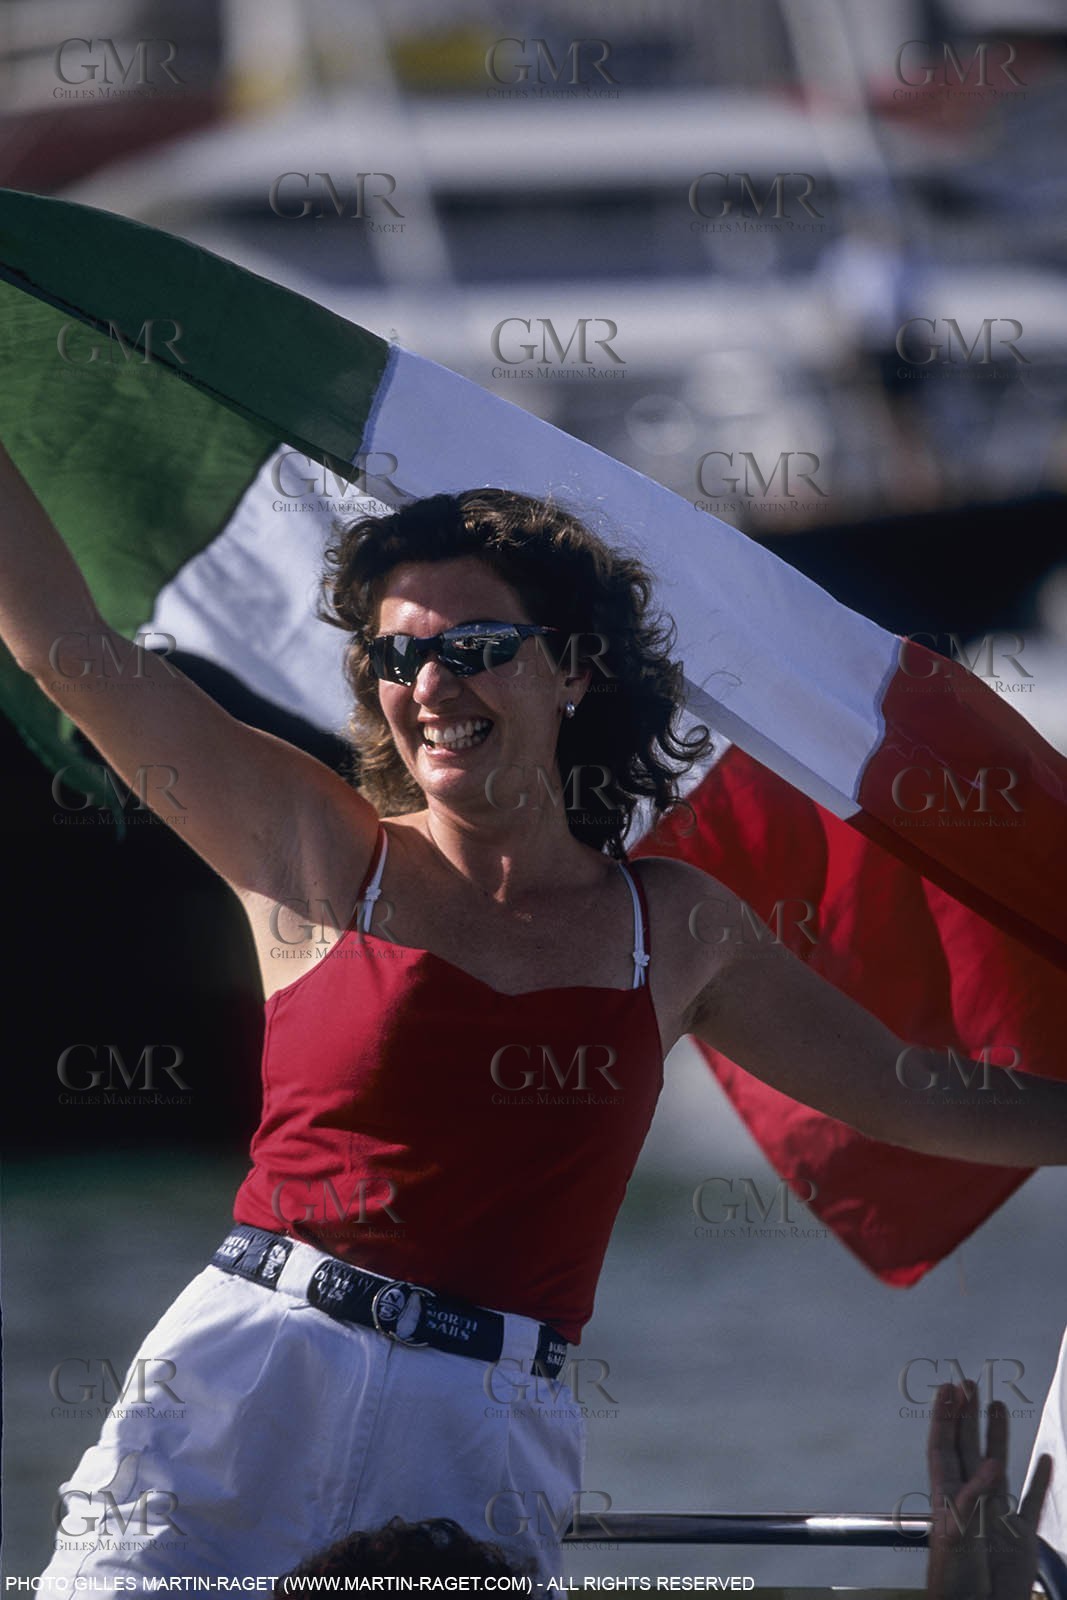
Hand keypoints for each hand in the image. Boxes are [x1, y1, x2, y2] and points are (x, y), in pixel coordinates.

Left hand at [926, 1380, 1051, 1599]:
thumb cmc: (956, 1581)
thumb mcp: (959, 1535)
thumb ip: (973, 1498)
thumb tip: (993, 1463)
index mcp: (947, 1498)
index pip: (943, 1447)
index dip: (943, 1418)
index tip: (947, 1389)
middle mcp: (971, 1500)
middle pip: (967, 1448)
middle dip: (966, 1416)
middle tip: (968, 1384)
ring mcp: (996, 1515)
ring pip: (998, 1465)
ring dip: (998, 1436)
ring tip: (999, 1404)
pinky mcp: (1020, 1537)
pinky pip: (1032, 1501)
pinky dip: (1039, 1480)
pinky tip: (1046, 1459)